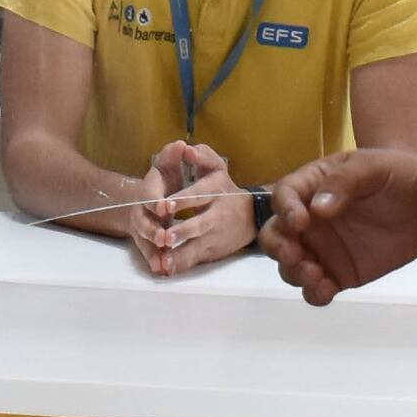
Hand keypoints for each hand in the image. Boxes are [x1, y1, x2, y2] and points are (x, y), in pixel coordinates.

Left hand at [136, 142, 250, 276]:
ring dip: (180, 253)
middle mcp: (216, 214)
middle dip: (182, 231)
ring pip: (196, 245)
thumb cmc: (226, 188)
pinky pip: (195, 258)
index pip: (199, 195)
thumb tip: (185, 147)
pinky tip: (168, 269)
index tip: (165, 205)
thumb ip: (203, 155)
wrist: (252, 215)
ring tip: (164, 259)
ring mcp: (214, 235)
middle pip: (198, 224)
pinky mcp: (211, 250)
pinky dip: (181, 264)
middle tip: (165, 236)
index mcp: (216, 190)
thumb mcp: (217, 167)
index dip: (182, 200)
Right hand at [262, 148, 416, 303]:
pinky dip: (314, 293)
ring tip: (315, 274)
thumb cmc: (399, 177)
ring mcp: (321, 249)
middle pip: (275, 235)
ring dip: (294, 272)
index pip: (284, 196)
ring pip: (290, 265)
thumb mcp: (372, 167)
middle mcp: (309, 219)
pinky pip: (315, 288)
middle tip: (296, 254)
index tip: (299, 221)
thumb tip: (317, 208)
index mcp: (312, 186)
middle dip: (278, 246)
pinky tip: (327, 289)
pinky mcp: (338, 274)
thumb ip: (343, 182)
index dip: (285, 209)